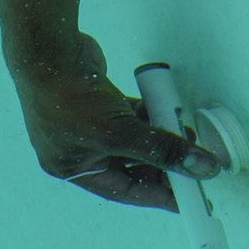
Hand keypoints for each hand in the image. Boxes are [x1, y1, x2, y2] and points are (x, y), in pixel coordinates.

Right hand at [11, 34, 221, 210]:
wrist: (47, 48)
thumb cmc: (68, 96)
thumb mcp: (119, 131)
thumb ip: (161, 150)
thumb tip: (201, 167)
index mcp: (74, 168)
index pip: (126, 190)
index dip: (159, 195)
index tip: (189, 199)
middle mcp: (80, 149)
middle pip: (131, 166)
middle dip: (163, 164)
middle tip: (194, 166)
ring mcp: (88, 124)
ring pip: (133, 139)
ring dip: (159, 138)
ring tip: (186, 136)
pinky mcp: (97, 101)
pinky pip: (130, 116)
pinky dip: (148, 115)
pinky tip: (167, 112)